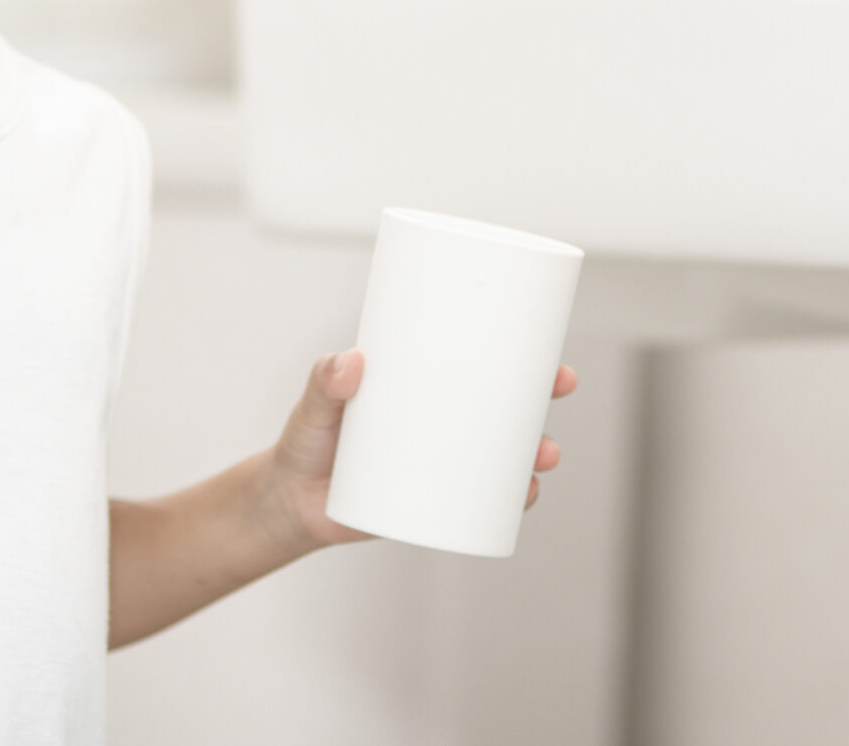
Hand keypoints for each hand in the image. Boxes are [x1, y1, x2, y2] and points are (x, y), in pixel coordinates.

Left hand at [257, 351, 578, 557]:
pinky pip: (484, 500)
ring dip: (535, 450)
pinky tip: (527, 494)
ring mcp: (440, 463)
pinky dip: (511, 498)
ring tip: (544, 454)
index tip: (545, 344)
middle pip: (502, 405)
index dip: (515, 353)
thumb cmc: (303, 443)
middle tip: (559, 386)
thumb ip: (324, 382)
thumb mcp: (313, 407)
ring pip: (503, 454)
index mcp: (417, 387)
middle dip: (540, 395)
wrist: (289, 504)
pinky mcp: (434, 502)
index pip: (474, 363)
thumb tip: (351, 361)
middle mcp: (437, 422)